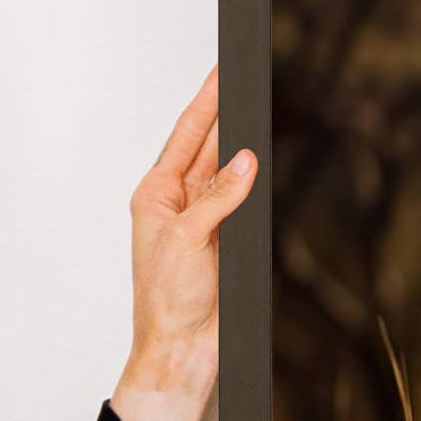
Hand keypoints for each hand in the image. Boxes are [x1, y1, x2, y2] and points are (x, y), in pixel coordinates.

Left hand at [112, 71, 252, 420]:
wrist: (183, 349)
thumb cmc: (167, 301)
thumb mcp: (188, 240)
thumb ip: (220, 197)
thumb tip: (247, 160)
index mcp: (156, 196)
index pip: (187, 137)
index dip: (206, 102)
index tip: (221, 71)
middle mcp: (180, 203)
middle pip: (210, 146)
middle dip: (227, 113)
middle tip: (244, 78)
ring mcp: (206, 220)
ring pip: (230, 170)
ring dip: (243, 144)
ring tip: (258, 110)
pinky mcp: (228, 239)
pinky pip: (246, 199)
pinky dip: (256, 180)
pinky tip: (264, 160)